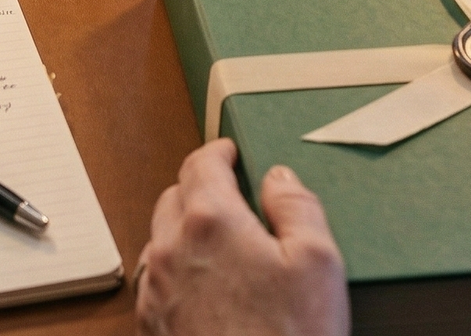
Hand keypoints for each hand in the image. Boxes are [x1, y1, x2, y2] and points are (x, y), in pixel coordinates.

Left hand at [136, 139, 348, 335]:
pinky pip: (155, 283)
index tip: (229, 152)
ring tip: (218, 245)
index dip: (218, 152)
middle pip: (175, 197)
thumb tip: (278, 178)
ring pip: (160, 240)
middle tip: (229, 198)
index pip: (201, 163)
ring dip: (183, 232)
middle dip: (199, 189)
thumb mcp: (318, 264)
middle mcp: (171, 249)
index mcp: (210, 220)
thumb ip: (298, 207)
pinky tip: (202, 290)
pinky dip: (174, 273)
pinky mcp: (151, 327)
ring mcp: (155, 291)